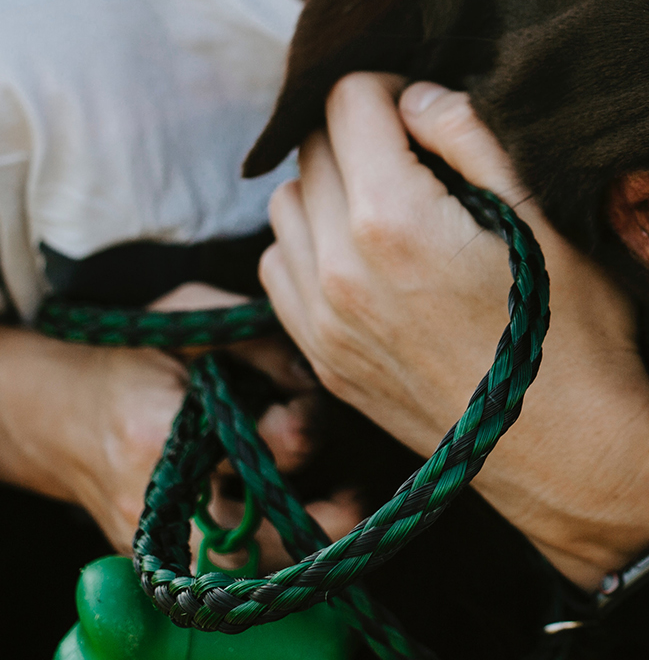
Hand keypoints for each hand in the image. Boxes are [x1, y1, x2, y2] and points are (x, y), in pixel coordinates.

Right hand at [0, 287, 360, 570]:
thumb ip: (259, 341)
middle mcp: (156, 500)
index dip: (296, 430)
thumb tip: (316, 377)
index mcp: (158, 435)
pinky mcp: (162, 555)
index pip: (248, 450)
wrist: (59, 412)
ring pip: (241, 567)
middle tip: (353, 495)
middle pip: (246, 540)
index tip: (308, 408)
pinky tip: (304, 515)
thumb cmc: (136, 354)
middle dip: (310, 519)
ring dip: (297, 544)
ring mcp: (155, 538)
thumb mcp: (192, 318)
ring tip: (343, 508)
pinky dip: (270, 546)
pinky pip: (225, 567)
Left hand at [260, 73, 648, 585]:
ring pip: (285, 206)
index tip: (426, 109)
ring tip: (393, 203)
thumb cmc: (575, 331)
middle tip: (418, 152)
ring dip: (329, 186)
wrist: (572, 452)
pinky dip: (310, 245)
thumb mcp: (545, 217)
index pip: (348, 100)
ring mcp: (322, 321)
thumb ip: (470, 137)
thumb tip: (416, 97)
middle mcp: (338, 267)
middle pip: (312, 148)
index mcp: (393, 220)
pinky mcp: (324, 360)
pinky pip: (281, 269)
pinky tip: (367, 257)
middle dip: (359, 132)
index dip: (390, 86)